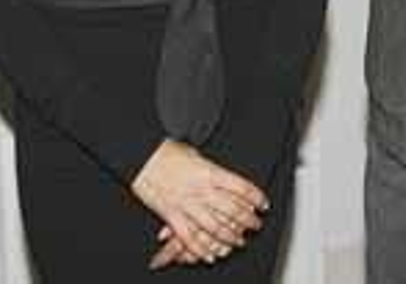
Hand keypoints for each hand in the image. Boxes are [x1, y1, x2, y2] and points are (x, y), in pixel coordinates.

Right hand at [131, 140, 266, 263]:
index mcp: (210, 172)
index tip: (263, 204)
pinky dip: (200, 248)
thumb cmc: (167, 151)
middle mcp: (201, 190)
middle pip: (232, 210)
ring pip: (214, 227)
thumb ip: (211, 169)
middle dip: (247, 220)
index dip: (256, 197)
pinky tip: (209, 254)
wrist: (141, 155)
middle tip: (256, 225)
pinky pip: (188, 237)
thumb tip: (224, 177)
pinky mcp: (171, 215)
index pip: (241, 187)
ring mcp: (186, 204)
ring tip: (239, 241)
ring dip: (229, 237)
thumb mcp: (196, 155)